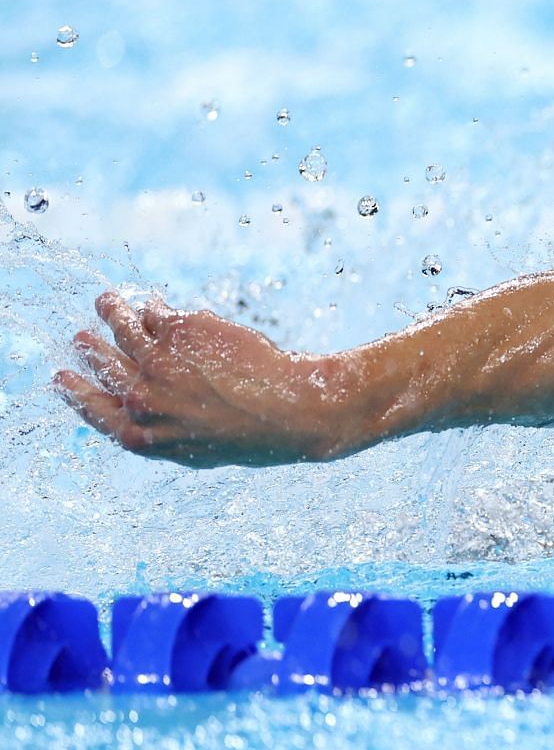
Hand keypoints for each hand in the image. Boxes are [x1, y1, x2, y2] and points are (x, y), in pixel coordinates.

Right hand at [54, 291, 350, 467]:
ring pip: (123, 328)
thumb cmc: (251, 435)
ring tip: (106, 302)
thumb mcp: (193, 447)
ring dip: (111, 312)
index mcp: (141, 435)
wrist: (294, 411)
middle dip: (89, 347)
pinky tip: (151, 303)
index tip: (63, 376)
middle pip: (102, 364)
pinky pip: (156, 313)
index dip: (75, 390)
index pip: (92, 409)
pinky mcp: (181, 330)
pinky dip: (151, 307)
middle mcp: (142, 398)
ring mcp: (158, 361)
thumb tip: (132, 406)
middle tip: (82, 337)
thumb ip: (157, 428)